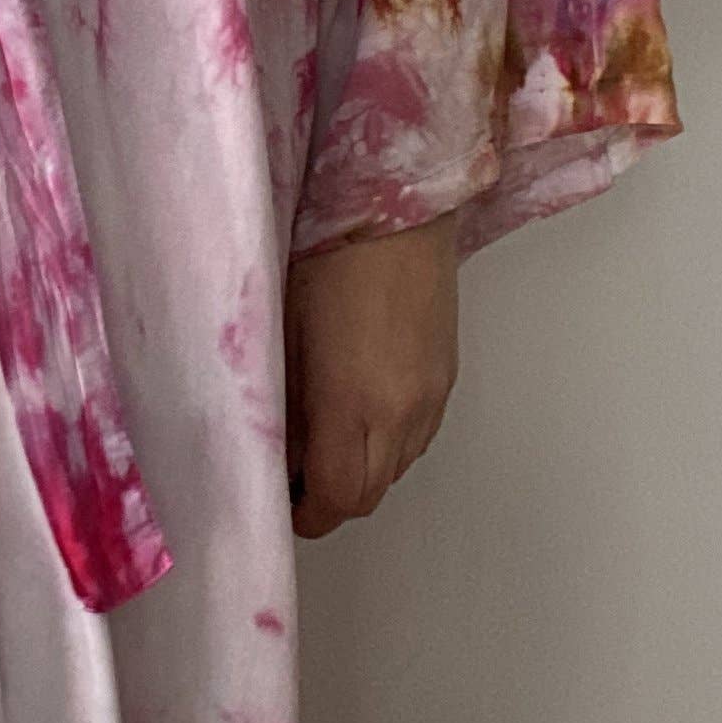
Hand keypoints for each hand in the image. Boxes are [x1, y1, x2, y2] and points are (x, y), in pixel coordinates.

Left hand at [283, 212, 460, 540]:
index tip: (276, 503)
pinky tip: (357, 411)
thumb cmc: (327, 257)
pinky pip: (417, 438)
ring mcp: (432, 396)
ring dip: (360, 472)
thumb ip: (279, 406)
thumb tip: (274, 453)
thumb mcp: (282, 334)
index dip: (303, 514)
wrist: (397, 208)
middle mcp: (404, 411)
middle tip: (291, 479)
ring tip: (321, 442)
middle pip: (369, 495)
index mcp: (355, 402)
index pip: (336, 498)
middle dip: (329, 500)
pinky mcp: (447, 377)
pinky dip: (386, 444)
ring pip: (395, 470)